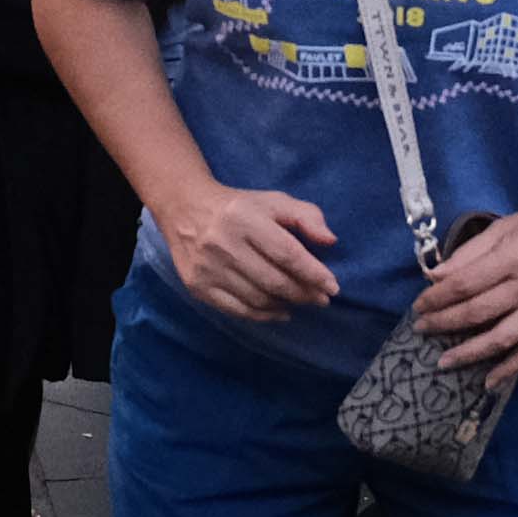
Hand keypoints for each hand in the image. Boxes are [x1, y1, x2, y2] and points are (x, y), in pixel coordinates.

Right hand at [150, 171, 336, 323]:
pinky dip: (263, 315)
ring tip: (299, 301)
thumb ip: (306, 216)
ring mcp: (208, 268)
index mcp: (245, 218)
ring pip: (257, 298)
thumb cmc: (239, 206)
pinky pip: (237, 310)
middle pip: (273, 280)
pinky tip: (280, 311)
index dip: (313, 273)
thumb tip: (330, 241)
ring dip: (285, 304)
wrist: (185, 209)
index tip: (332, 287)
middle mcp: (223, 244)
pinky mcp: (197, 286)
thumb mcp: (274, 201)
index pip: (286, 253)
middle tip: (320, 298)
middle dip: (303, 293)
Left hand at [414, 188, 517, 376]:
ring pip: (501, 338)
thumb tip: (435, 276)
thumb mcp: (507, 225)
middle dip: (444, 324)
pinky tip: (489, 381)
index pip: (463, 285)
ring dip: (469, 353)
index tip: (418, 306)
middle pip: (477, 312)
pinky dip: (511, 368)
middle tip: (422, 331)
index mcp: (514, 257)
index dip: (436, 298)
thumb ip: (470, 252)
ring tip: (445, 362)